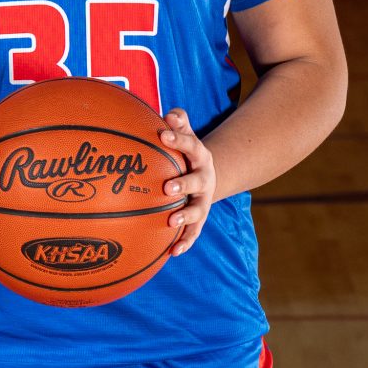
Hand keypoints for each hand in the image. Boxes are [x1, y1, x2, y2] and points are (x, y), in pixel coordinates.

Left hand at [159, 108, 218, 253]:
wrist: (205, 176)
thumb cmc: (185, 153)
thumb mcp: (186, 135)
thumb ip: (179, 122)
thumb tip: (170, 114)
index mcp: (200, 156)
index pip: (190, 144)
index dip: (178, 139)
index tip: (162, 134)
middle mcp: (204, 179)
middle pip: (197, 181)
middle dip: (184, 184)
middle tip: (167, 187)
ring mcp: (203, 201)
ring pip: (197, 210)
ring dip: (185, 216)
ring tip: (171, 221)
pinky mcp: (199, 219)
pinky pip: (193, 232)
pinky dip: (185, 242)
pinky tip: (173, 252)